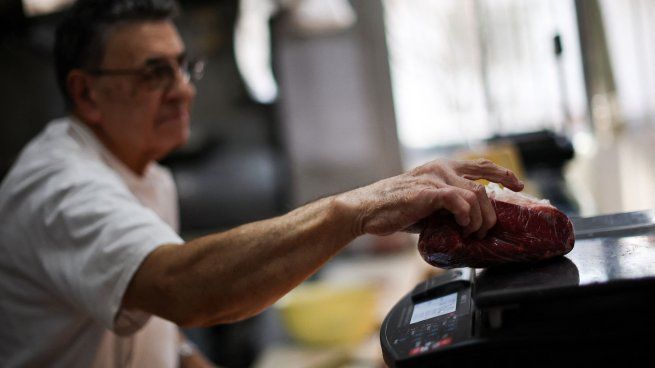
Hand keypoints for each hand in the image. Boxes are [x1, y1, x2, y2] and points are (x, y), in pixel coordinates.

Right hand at [337, 159, 523, 237]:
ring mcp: (434, 178)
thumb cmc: (395, 208)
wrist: (367, 209)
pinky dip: (466, 215)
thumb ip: (447, 206)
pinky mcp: (427, 192)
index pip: (480, 165)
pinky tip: (462, 226)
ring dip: (480, 218)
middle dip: (495, 206)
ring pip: (475, 194)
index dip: (502, 174)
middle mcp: (441, 168)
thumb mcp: (427, 204)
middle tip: (493, 226)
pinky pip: (458, 201)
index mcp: (442, 168)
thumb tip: (467, 222)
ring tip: (473, 232)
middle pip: (483, 181)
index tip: (518, 184)